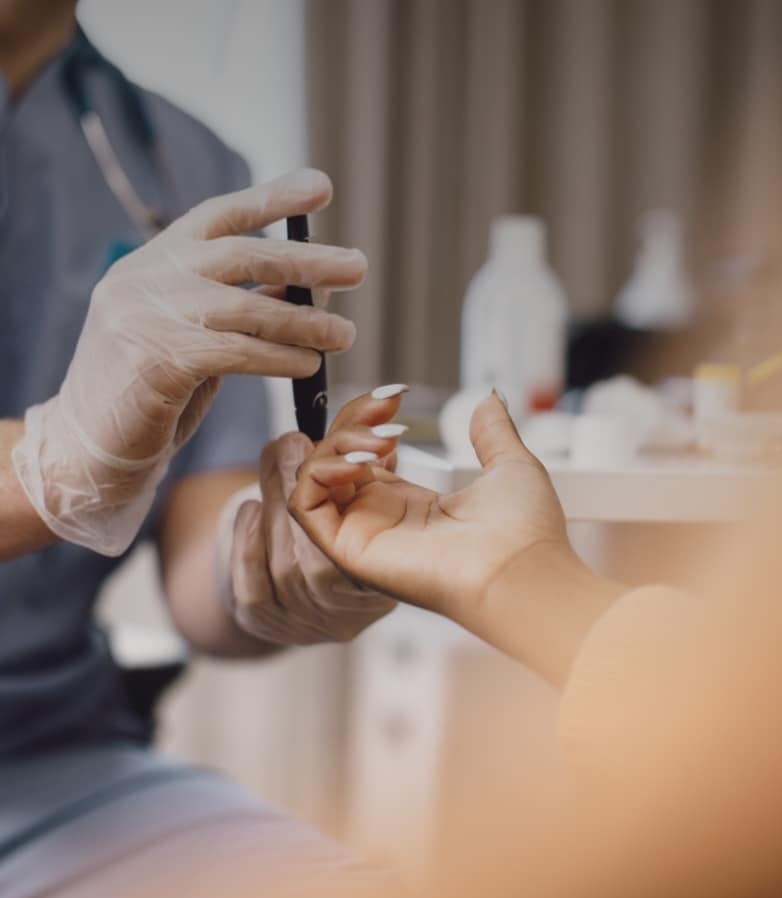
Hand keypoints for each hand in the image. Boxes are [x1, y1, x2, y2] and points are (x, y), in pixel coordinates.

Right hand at [12, 169, 365, 555]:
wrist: (85, 445)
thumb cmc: (148, 391)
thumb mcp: (191, 334)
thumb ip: (235, 307)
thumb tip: (305, 290)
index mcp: (153, 261)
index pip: (218, 215)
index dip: (272, 198)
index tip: (321, 186)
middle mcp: (146, 277)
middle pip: (241, 253)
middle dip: (306, 260)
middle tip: (358, 266)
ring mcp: (144, 314)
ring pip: (244, 305)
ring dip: (303, 321)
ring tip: (346, 334)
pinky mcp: (154, 358)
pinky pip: (234, 352)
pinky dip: (278, 358)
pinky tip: (308, 366)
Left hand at [220, 391, 409, 643]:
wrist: (313, 583)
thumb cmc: (350, 522)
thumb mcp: (370, 485)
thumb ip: (371, 452)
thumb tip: (382, 402)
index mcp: (384, 579)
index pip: (361, 543)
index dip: (342, 492)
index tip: (331, 448)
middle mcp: (346, 610)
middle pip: (314, 552)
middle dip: (298, 486)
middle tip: (290, 442)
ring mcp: (305, 622)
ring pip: (282, 565)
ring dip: (271, 502)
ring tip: (275, 463)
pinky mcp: (265, 622)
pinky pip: (250, 586)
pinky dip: (247, 542)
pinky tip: (252, 512)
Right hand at [288, 390, 571, 627]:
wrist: (523, 571)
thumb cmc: (524, 535)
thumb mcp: (509, 466)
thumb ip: (491, 432)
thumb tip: (488, 401)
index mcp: (411, 504)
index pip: (362, 454)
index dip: (368, 418)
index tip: (395, 394)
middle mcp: (381, 518)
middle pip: (335, 458)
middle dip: (353, 420)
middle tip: (388, 407)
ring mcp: (363, 534)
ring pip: (315, 477)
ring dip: (337, 443)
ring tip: (382, 439)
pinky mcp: (350, 549)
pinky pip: (306, 505)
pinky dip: (320, 471)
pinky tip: (361, 460)